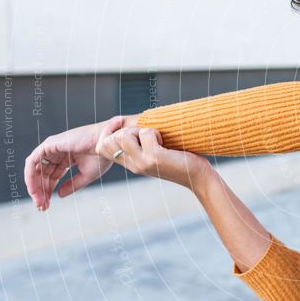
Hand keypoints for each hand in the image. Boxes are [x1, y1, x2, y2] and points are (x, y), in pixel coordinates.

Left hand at [25, 115, 130, 210]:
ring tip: (39, 201)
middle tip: (42, 206)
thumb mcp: (86, 175)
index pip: (53, 175)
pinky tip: (34, 189)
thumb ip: (72, 185)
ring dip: (35, 186)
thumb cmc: (102, 156)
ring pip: (35, 169)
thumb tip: (59, 195)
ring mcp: (52, 147)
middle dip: (41, 191)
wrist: (107, 144)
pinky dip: (30, 176)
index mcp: (67, 157)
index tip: (48, 205)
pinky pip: (32, 162)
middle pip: (43, 174)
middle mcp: (57, 152)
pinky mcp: (48, 145)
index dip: (49, 191)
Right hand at [95, 121, 213, 191]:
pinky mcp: (154, 158)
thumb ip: (139, 145)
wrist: (196, 176)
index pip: (102, 147)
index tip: (123, 125)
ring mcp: (142, 162)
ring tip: (155, 138)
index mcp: (130, 164)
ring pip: (124, 135)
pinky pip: (146, 133)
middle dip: (126, 130)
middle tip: (147, 135)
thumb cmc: (179, 161)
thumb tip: (126, 124)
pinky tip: (165, 142)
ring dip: (140, 129)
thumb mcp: (152, 154)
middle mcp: (133, 165)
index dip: (109, 132)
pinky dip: (156, 132)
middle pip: (110, 140)